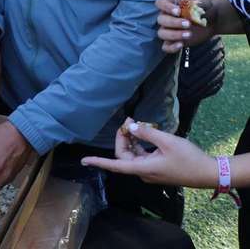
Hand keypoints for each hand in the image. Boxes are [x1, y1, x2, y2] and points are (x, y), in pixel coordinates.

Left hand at [81, 118, 217, 187]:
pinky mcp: (157, 168)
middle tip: (129, 120)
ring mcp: (150, 171)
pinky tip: (146, 133)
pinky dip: (141, 144)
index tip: (84, 161)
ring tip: (136, 123)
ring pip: (133, 154)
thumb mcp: (167, 141)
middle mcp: (143, 172)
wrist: (208, 172)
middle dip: (123, 137)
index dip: (99, 162)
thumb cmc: (188, 158)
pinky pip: (142, 156)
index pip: (115, 165)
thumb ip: (147, 133)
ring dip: (132, 139)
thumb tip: (130, 128)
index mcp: (142, 168)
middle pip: (124, 154)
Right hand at [155, 0, 215, 53]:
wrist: (210, 22)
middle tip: (188, 24)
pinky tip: (181, 45)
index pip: (160, 3)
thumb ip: (200, 2)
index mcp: (171, 4)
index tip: (178, 11)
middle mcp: (166, 16)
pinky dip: (171, 47)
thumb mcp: (205, 3)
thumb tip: (195, 5)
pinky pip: (166, 46)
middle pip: (161, 19)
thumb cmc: (204, 9)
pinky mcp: (173, 41)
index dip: (166, 7)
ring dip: (173, 34)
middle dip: (173, 22)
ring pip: (162, 33)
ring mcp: (168, 29)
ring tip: (189, 34)